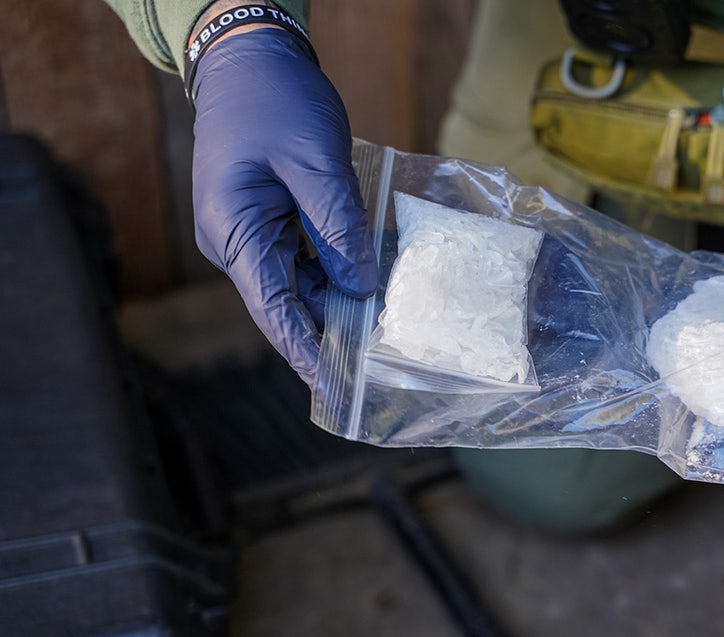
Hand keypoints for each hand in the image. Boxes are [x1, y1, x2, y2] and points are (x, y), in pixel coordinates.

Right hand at [190, 28, 376, 384]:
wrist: (251, 58)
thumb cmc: (276, 103)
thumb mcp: (315, 164)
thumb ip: (338, 228)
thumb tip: (363, 288)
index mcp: (233, 231)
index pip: (274, 310)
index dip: (308, 351)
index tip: (338, 388)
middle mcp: (235, 240)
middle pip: (288, 302)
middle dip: (333, 329)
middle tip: (382, 359)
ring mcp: (251, 231)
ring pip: (300, 283)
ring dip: (340, 300)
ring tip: (386, 326)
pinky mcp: (270, 220)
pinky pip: (305, 258)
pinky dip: (337, 271)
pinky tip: (372, 283)